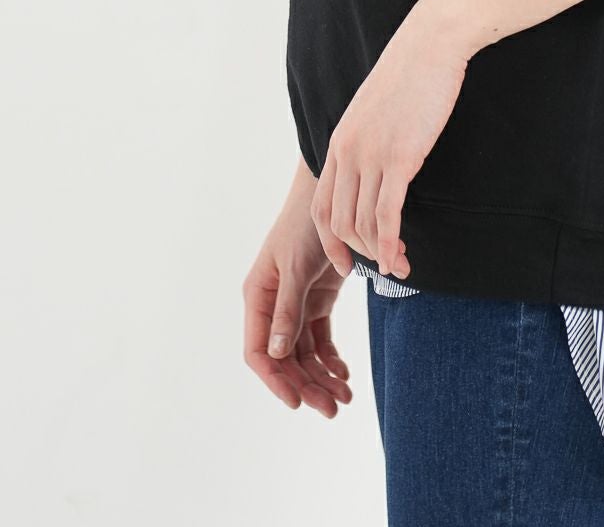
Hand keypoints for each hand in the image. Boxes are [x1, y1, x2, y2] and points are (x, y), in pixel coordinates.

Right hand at [243, 166, 353, 417]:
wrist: (334, 195)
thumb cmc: (305, 224)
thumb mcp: (295, 267)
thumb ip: (286, 310)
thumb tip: (275, 354)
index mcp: (257, 297)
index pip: (257, 351)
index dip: (274, 380)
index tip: (296, 403)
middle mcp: (272, 305)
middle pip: (284, 359)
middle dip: (306, 385)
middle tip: (333, 408)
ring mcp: (295, 304)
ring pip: (304, 354)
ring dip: (322, 377)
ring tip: (345, 397)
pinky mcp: (316, 300)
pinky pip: (320, 339)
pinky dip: (332, 359)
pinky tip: (345, 374)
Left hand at [311, 5, 470, 281]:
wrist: (431, 42)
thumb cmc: (413, 73)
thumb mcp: (378, 110)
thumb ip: (370, 139)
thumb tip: (379, 166)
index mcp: (340, 142)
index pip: (321, 206)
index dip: (331, 242)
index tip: (348, 262)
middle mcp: (348, 152)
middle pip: (338, 222)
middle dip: (359, 254)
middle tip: (383, 269)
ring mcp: (371, 155)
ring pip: (363, 223)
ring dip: (379, 254)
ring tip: (401, 267)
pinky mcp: (400, 156)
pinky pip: (387, 213)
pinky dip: (390, 243)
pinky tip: (400, 257)